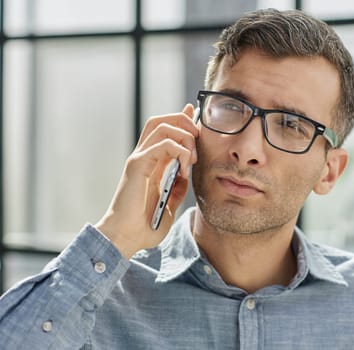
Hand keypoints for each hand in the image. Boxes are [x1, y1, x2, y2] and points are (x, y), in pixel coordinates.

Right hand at [95, 104, 198, 258]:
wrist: (126, 239)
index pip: (165, 129)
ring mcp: (139, 158)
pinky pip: (162, 144)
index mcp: (151, 163)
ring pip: (162, 125)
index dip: (182, 118)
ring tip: (193, 158)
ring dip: (184, 136)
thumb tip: (188, 175)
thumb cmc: (144, 226)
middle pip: (162, 120)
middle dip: (184, 121)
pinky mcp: (137, 165)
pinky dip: (179, 151)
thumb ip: (178, 188)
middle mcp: (143, 156)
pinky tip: (184, 169)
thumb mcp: (170, 204)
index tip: (197, 116)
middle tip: (198, 139)